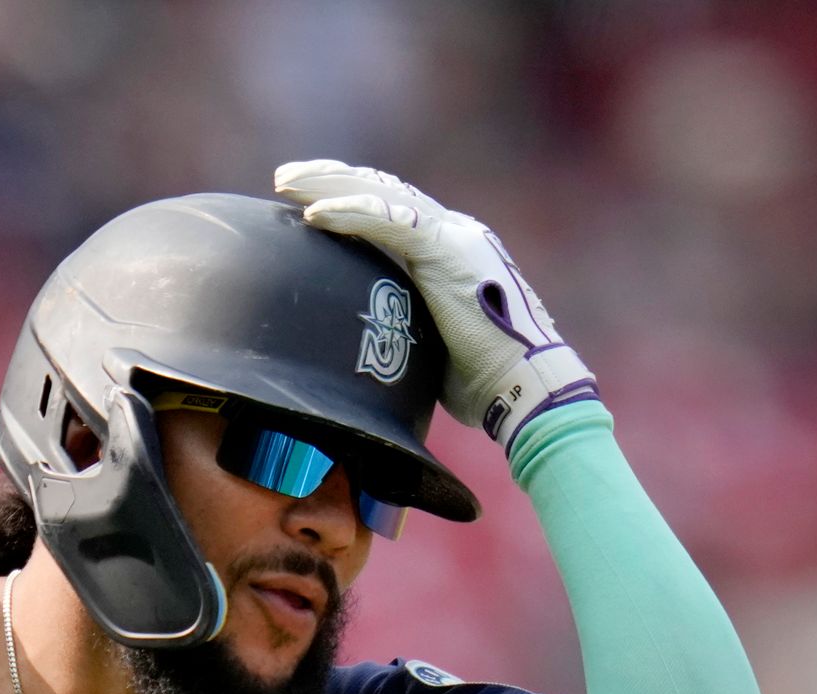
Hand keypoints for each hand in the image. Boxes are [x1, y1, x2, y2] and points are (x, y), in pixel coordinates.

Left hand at [274, 158, 600, 448]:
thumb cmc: (489, 385)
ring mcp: (454, 238)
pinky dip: (348, 214)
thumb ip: (410, 327)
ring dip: (330, 185)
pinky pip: (387, 221)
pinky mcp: (446, 251)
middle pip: (385, 190)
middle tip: (286, 179)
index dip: (353, 198)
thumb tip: (374, 349)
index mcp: (455, 252)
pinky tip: (314, 214)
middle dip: (333, 179)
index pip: (396, 211)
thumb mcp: (437, 348)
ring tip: (287, 184)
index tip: (311, 202)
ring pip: (382, 193)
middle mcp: (457, 233)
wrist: (530, 390)